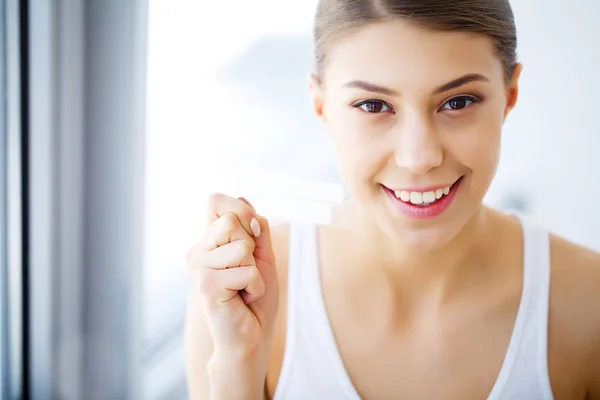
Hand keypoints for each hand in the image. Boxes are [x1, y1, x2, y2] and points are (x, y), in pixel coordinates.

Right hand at [187, 193, 278, 360]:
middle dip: (251, 245)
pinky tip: (243, 299)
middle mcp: (198, 251)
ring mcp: (199, 268)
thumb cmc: (254, 297)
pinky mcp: (206, 286)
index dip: (240, 209)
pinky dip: (255, 286)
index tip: (253, 233)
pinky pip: (247, 272)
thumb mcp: (262, 255)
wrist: (250, 336)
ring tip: (244, 286)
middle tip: (246, 270)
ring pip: (241, 246)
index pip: (215, 200)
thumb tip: (243, 200)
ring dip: (254, 269)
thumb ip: (255, 229)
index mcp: (209, 240)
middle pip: (231, 220)